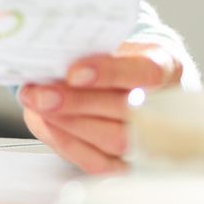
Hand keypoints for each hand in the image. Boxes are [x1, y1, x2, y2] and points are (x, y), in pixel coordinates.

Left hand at [18, 43, 181, 173]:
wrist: (130, 81)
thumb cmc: (117, 59)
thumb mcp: (110, 40)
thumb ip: (89, 47)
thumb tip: (50, 56)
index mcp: (167, 66)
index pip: (145, 72)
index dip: (110, 73)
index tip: (73, 72)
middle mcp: (166, 105)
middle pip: (126, 111)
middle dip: (76, 103)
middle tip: (39, 93)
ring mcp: (152, 139)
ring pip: (113, 139)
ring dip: (67, 123)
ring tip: (36, 104)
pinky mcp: (129, 163)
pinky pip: (99, 162)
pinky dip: (66, 142)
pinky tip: (46, 122)